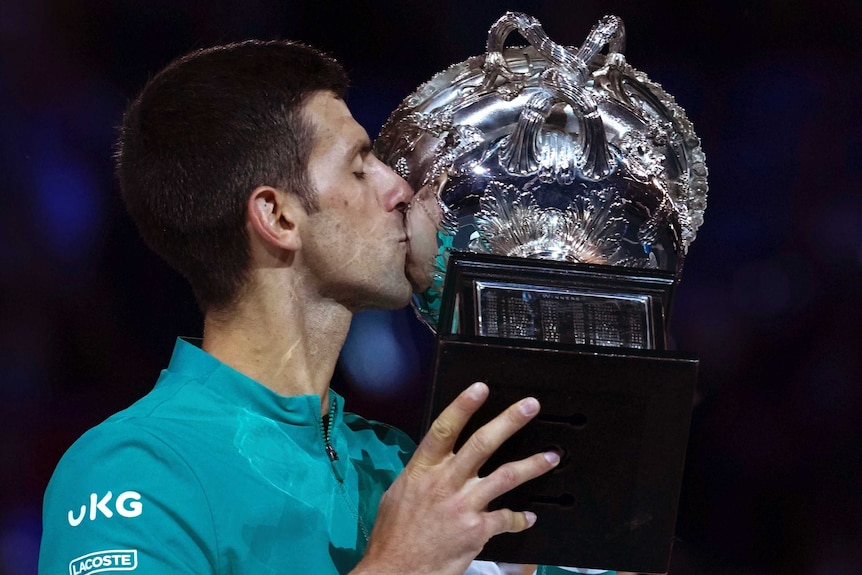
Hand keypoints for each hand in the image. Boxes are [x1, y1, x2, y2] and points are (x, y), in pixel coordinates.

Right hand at [354, 382, 560, 574]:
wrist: (396, 571)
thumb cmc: (393, 536)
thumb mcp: (398, 495)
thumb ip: (421, 474)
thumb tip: (435, 462)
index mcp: (422, 470)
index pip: (444, 430)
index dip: (463, 406)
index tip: (481, 388)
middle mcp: (444, 483)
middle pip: (482, 444)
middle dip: (509, 422)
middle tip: (530, 407)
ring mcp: (463, 505)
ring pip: (505, 476)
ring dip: (532, 465)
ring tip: (552, 456)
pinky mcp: (476, 530)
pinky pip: (506, 518)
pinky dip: (519, 518)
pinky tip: (528, 517)